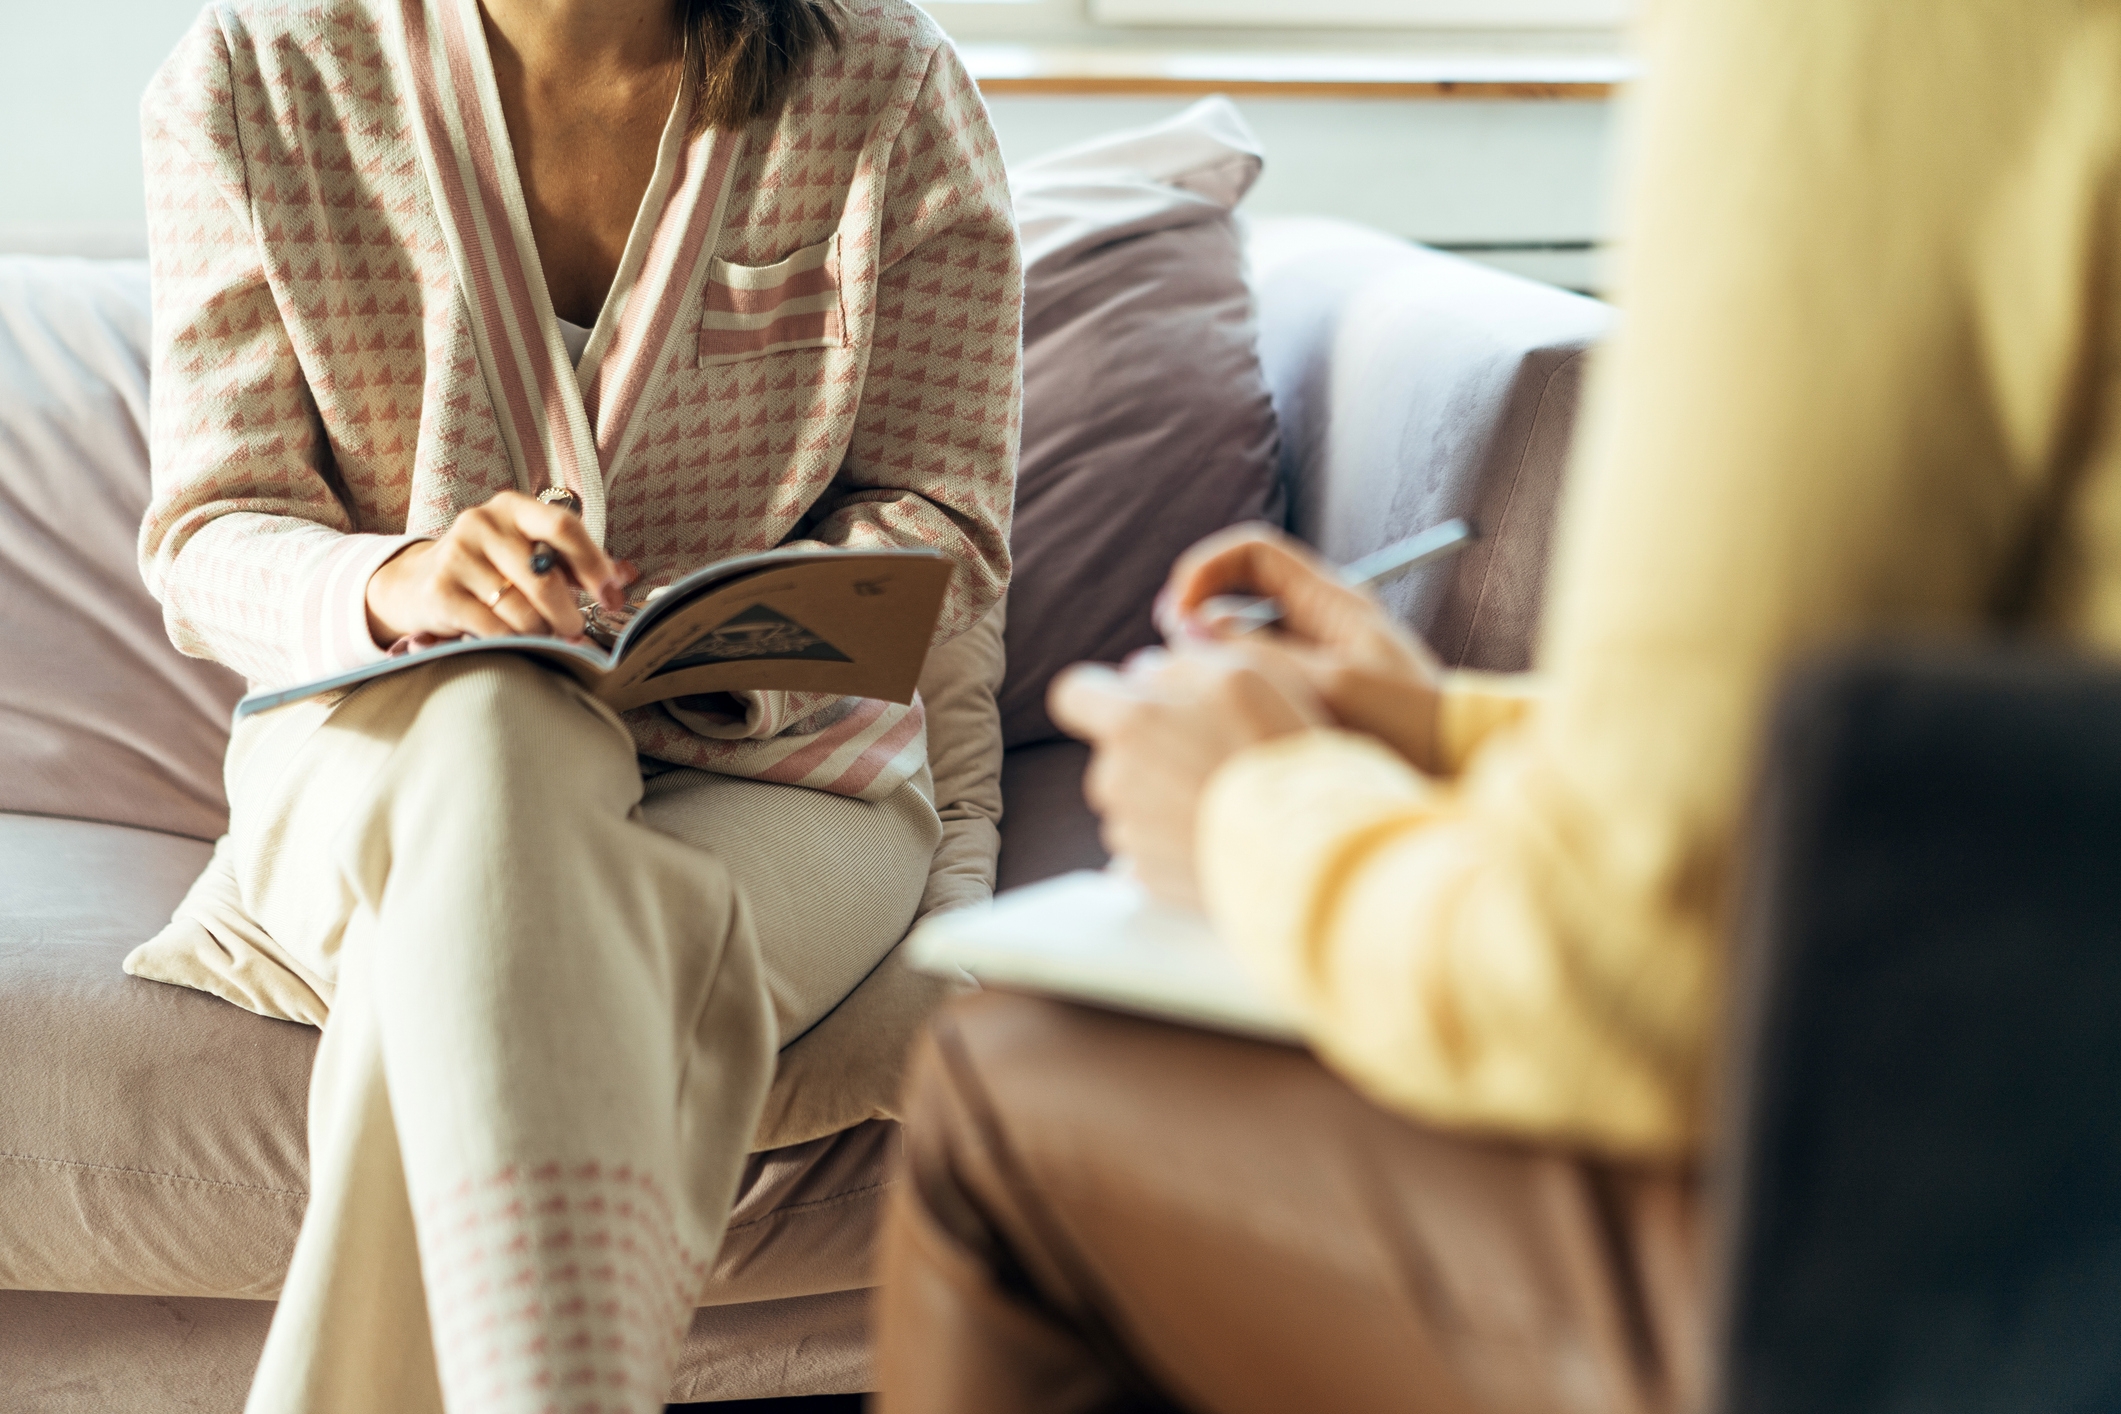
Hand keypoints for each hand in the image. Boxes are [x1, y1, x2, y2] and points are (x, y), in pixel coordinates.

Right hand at [364, 491, 634, 647]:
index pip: (564, 526)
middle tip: (577, 632)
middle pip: (543, 576)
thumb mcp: (528, 552)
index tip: (611, 596)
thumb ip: (574, 562)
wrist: (415, 583)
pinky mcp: (439, 592)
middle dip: (568, 613)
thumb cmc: (489, 568)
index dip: (594, 564)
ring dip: (542, 632)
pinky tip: (517, 644)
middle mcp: (482, 523)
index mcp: (513, 507)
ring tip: (546, 638)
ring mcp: (456, 555)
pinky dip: (513, 642)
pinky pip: (492, 628)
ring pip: (520, 609)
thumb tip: (626, 576)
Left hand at [1049, 646, 1325, 908]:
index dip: (1100, 691)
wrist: (1303, 852)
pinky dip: (1177, 836)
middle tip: (1212, 752)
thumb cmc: (1276, 754)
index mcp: (1130, 722)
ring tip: (1225, 797)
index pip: (1073, 693)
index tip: (1135, 699)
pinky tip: (1221, 833)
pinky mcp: (1147, 877)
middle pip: (1113, 751)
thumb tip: (1144, 670)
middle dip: (1150, 747)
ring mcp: (1129, 832)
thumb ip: (1181, 662)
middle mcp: (1114, 778)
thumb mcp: (1243, 674)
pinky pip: (1151, 845)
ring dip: (1166, 793)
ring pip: (1133, 799)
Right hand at [1159, 523, 1446, 773]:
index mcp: (1330, 598)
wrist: (1458, 766)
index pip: (1252, 552)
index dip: (1207, 570)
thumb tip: (1190, 625)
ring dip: (1211, 658)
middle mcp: (1319, 617)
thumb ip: (1260, 652)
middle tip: (1175, 661)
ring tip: (1198, 696)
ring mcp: (1313, 653)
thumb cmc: (1411, 724)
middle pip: (1237, 591)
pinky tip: (1226, 721)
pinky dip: (1231, 687)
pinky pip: (1253, 674)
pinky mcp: (1309, 691)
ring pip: (1240, 637)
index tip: (1180, 613)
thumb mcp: (1332, 684)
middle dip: (1198, 616)